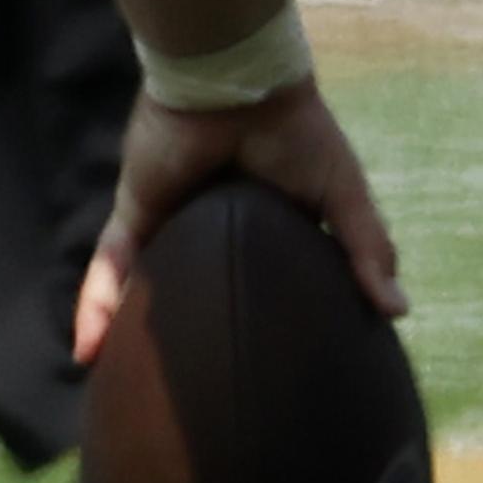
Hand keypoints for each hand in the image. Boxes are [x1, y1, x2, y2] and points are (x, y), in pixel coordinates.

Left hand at [72, 78, 408, 365]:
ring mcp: (169, 223)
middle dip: (185, 335)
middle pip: (192, 290)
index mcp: (260, 224)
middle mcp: (208, 229)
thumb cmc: (296, 133)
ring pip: (145, 288)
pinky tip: (86, 349)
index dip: (261, 315)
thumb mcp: (341, 197)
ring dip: (127, 331)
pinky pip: (112, 266)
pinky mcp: (137, 214)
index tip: (265, 365)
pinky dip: (98, 302)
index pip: (258, 278)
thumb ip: (364, 251)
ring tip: (111, 386)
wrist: (239, 87)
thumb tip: (396, 310)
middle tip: (184, 395)